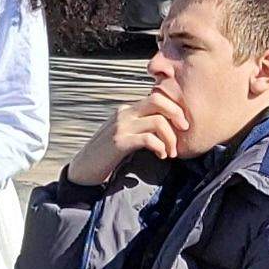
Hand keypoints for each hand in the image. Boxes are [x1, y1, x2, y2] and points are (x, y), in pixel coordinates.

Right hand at [66, 91, 190, 186]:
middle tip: (185, 130)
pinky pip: (148, 138)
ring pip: (158, 121)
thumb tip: (168, 129)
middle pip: (158, 101)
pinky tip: (161, 156)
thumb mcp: (126, 136)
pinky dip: (160, 147)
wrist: (82, 169)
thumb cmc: (107, 155)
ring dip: (171, 138)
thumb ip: (141, 128)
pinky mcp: (119, 142)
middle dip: (177, 114)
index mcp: (127, 110)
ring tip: (172, 152)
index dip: (174, 108)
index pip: (156, 98)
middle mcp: (124, 113)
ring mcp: (121, 126)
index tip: (183, 125)